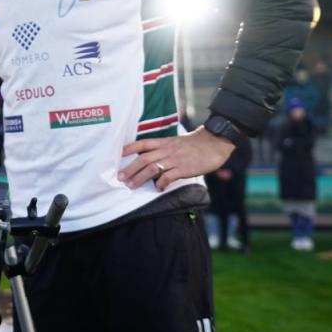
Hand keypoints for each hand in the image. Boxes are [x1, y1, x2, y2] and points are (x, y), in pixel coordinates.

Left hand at [119, 127, 234, 190]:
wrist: (215, 142)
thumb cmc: (195, 144)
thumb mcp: (176, 142)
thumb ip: (163, 149)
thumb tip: (150, 160)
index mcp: (164, 142)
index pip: (142, 143)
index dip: (129, 148)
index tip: (117, 155)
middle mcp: (167, 150)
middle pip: (143, 159)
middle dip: (130, 169)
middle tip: (120, 178)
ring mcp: (175, 159)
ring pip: (152, 168)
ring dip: (140, 178)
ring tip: (132, 186)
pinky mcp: (184, 168)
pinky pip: (168, 177)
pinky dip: (161, 184)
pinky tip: (158, 189)